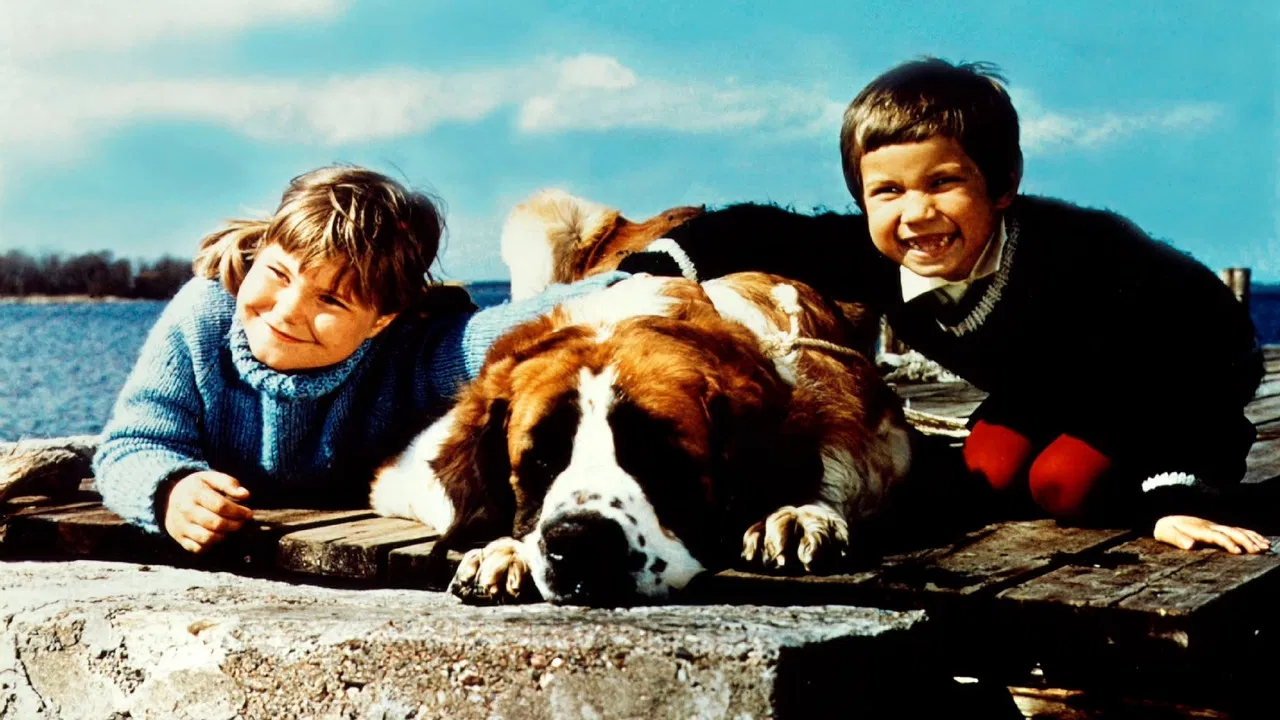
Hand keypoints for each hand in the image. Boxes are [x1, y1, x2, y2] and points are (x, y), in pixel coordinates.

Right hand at [163, 471, 252, 552]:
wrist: (170, 496)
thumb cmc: (198, 487)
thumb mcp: (211, 478)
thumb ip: (229, 484)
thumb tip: (245, 495)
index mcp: (194, 492)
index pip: (220, 505)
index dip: (238, 511)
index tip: (248, 514)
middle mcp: (184, 509)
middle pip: (215, 523)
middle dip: (234, 525)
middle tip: (241, 522)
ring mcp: (179, 525)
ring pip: (207, 538)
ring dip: (223, 535)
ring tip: (229, 528)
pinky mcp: (178, 537)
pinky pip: (197, 548)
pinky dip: (210, 545)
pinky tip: (215, 535)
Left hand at [1153, 515, 1270, 553]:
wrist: (1166, 520)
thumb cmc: (1166, 530)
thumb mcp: (1167, 534)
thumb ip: (1177, 539)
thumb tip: (1190, 545)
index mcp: (1199, 530)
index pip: (1217, 536)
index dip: (1228, 543)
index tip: (1238, 552)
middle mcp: (1211, 527)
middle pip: (1232, 532)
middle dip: (1246, 541)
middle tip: (1259, 551)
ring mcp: (1216, 527)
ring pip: (1237, 531)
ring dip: (1252, 538)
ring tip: (1266, 547)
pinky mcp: (1218, 529)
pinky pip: (1237, 530)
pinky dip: (1251, 535)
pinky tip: (1262, 541)